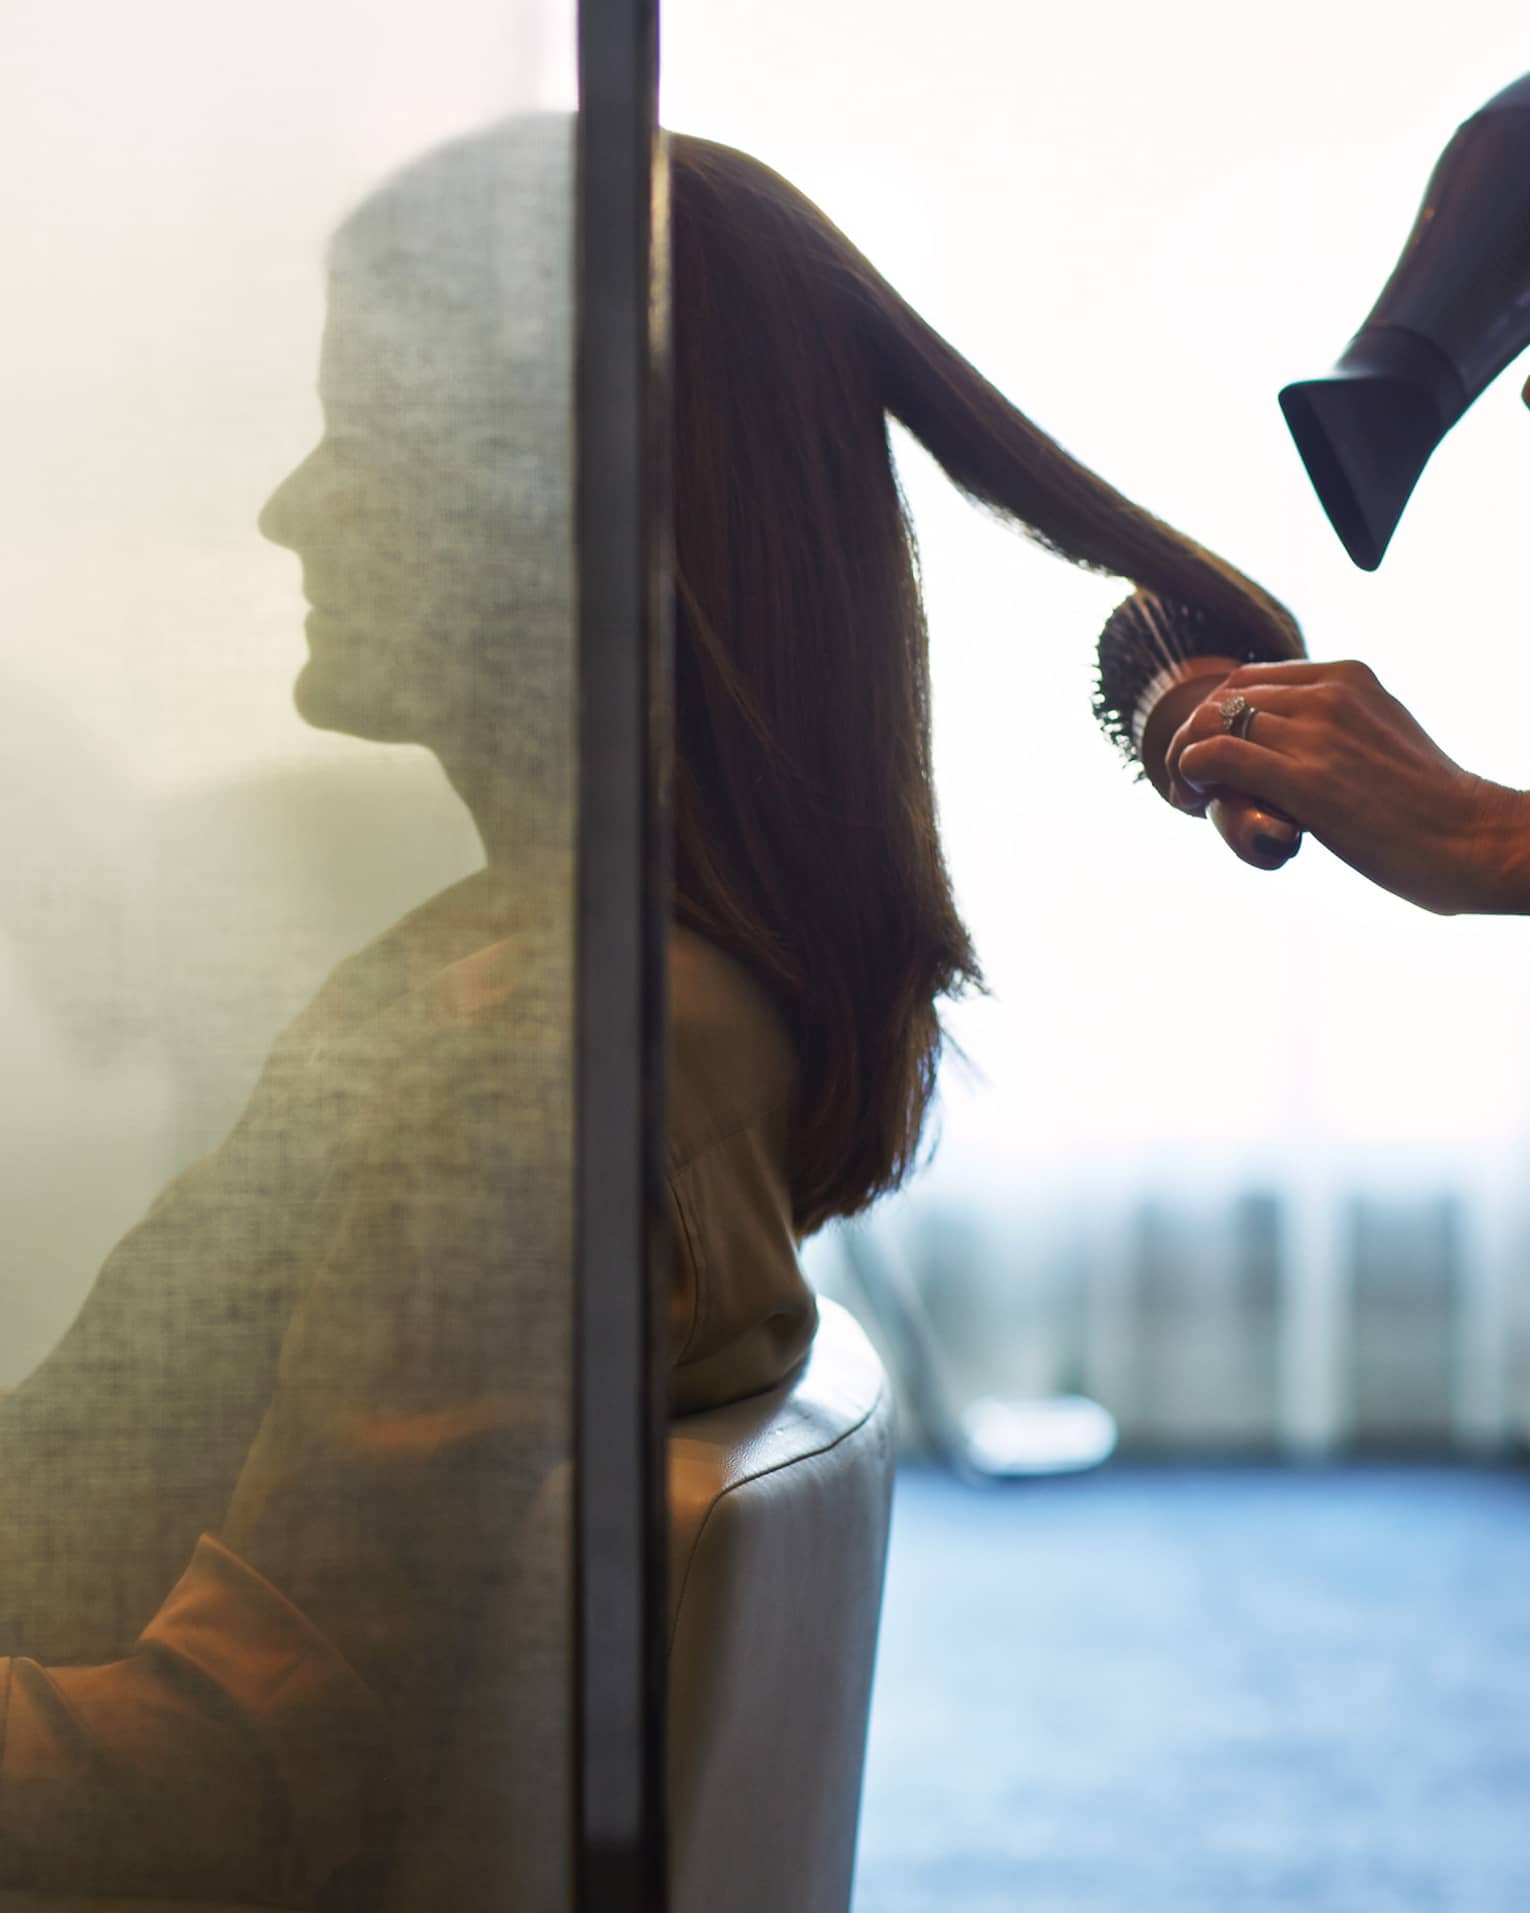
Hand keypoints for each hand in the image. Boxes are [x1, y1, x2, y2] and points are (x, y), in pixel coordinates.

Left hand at [1165, 659, 1529, 915]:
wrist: (1471, 839)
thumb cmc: (1430, 807)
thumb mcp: (1383, 740)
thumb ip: (1341, 731)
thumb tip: (1303, 750)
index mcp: (1347, 677)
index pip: (1249, 679)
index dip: (1216, 715)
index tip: (1210, 755)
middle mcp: (1328, 694)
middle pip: (1222, 698)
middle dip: (1192, 736)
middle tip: (1189, 780)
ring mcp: (1316, 733)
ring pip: (1211, 722)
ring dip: (1184, 758)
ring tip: (1189, 796)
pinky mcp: (1305, 779)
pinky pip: (1217, 755)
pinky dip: (1189, 772)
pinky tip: (1195, 799)